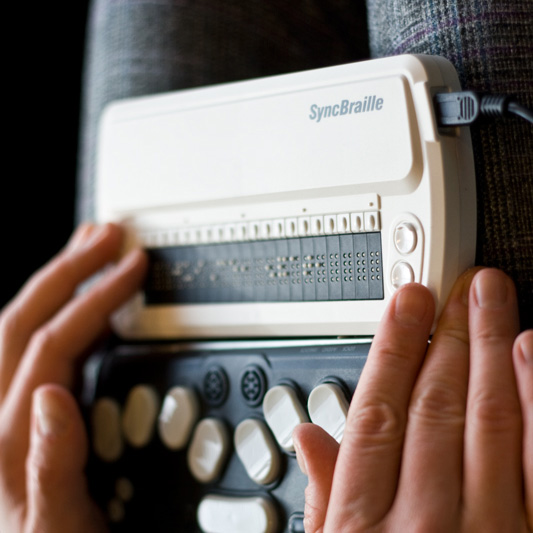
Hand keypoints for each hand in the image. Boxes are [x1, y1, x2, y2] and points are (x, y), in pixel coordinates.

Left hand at [0, 224, 146, 532]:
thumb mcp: (56, 524)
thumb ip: (50, 465)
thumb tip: (53, 396)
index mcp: (12, 436)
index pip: (54, 343)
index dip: (96, 297)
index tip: (132, 266)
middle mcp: (5, 415)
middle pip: (27, 318)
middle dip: (71, 268)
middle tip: (108, 234)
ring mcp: (13, 410)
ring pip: (22, 325)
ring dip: (59, 280)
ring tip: (89, 249)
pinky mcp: (25, 413)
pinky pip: (35, 346)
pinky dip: (59, 311)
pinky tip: (81, 304)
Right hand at [294, 268, 532, 531]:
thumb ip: (323, 497)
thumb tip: (308, 437)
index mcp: (362, 524)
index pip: (376, 412)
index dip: (392, 346)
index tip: (407, 302)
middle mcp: (422, 524)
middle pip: (432, 406)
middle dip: (444, 335)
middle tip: (456, 287)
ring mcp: (486, 531)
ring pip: (487, 419)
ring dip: (489, 346)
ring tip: (490, 296)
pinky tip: (528, 349)